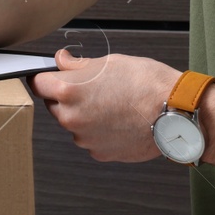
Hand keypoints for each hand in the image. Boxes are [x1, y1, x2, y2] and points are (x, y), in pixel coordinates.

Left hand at [31, 48, 180, 162]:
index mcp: (68, 92)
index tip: (52, 77)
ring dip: (84, 115)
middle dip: (67, 97)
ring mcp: (85, 139)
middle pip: (55, 105)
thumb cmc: (146, 83)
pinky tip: (118, 120)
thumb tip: (62, 60)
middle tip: (93, 88)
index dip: (46, 78)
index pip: (39, 84)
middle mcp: (71, 118)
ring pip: (74, 124)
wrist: (175, 112)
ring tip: (112, 105)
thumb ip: (78, 65)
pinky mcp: (99, 153)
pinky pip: (91, 139)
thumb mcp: (109, 62)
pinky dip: (99, 131)